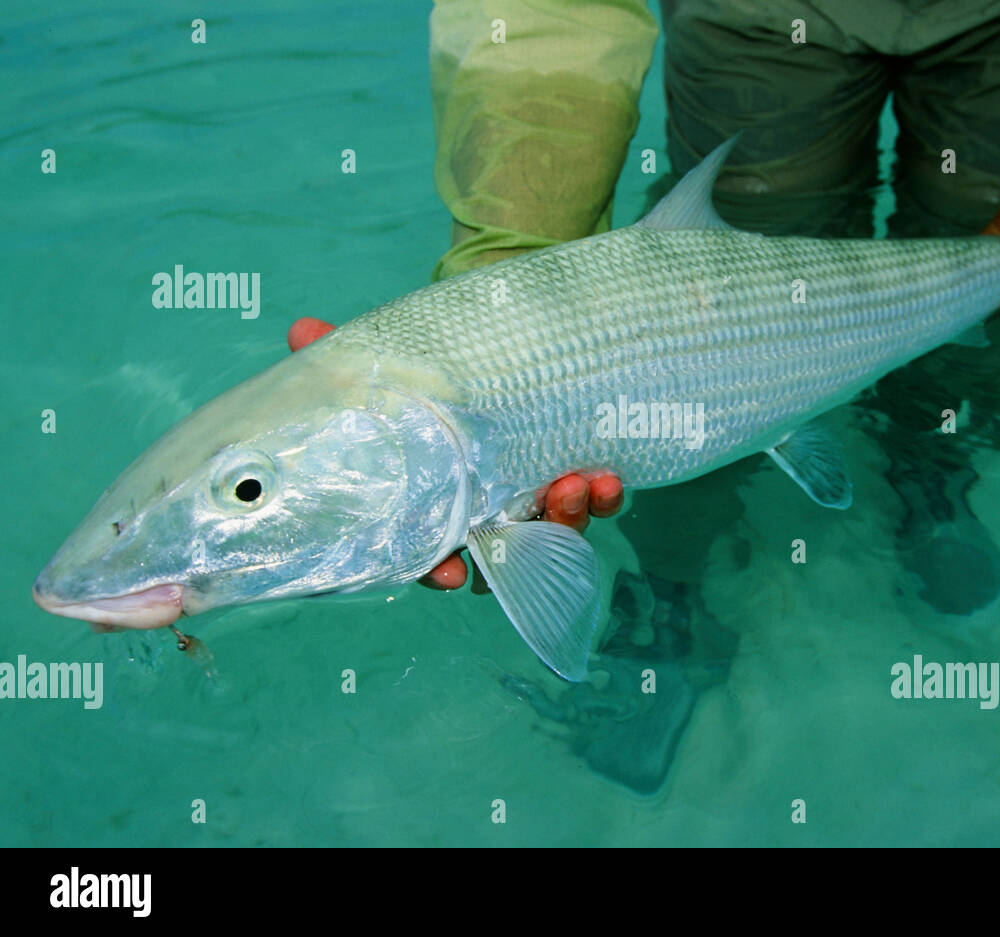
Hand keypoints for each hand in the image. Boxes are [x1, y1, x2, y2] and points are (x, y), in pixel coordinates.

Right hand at [286, 317, 623, 589]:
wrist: (501, 337)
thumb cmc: (435, 363)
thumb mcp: (392, 359)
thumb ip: (348, 353)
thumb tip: (301, 332)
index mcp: (437, 499)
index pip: (432, 550)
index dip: (439, 569)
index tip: (448, 573)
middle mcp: (488, 507)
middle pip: (505, 551)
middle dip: (521, 547)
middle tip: (531, 521)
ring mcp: (535, 494)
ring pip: (555, 528)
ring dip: (569, 516)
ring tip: (577, 485)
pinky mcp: (575, 470)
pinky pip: (595, 500)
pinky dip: (604, 496)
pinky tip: (608, 476)